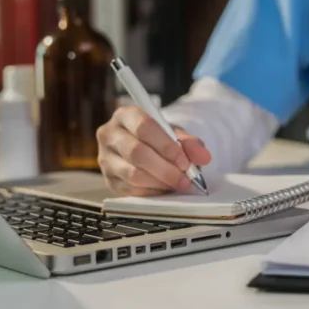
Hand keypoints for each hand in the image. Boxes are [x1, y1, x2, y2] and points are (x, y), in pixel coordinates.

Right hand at [96, 106, 211, 196]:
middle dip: (165, 169)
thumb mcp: (173, 134)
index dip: (166, 146)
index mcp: (126, 115)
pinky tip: (165, 189)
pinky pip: (130, 190)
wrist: (141, 148)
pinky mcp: (108, 180)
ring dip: (160, 182)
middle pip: (137, 153)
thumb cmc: (157, 138)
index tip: (184, 161)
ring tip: (178, 184)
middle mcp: (109, 135)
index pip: (144, 127)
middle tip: (185, 179)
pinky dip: (152, 192)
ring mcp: (105, 159)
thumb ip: (189, 143)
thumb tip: (203, 157)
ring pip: (132, 174)